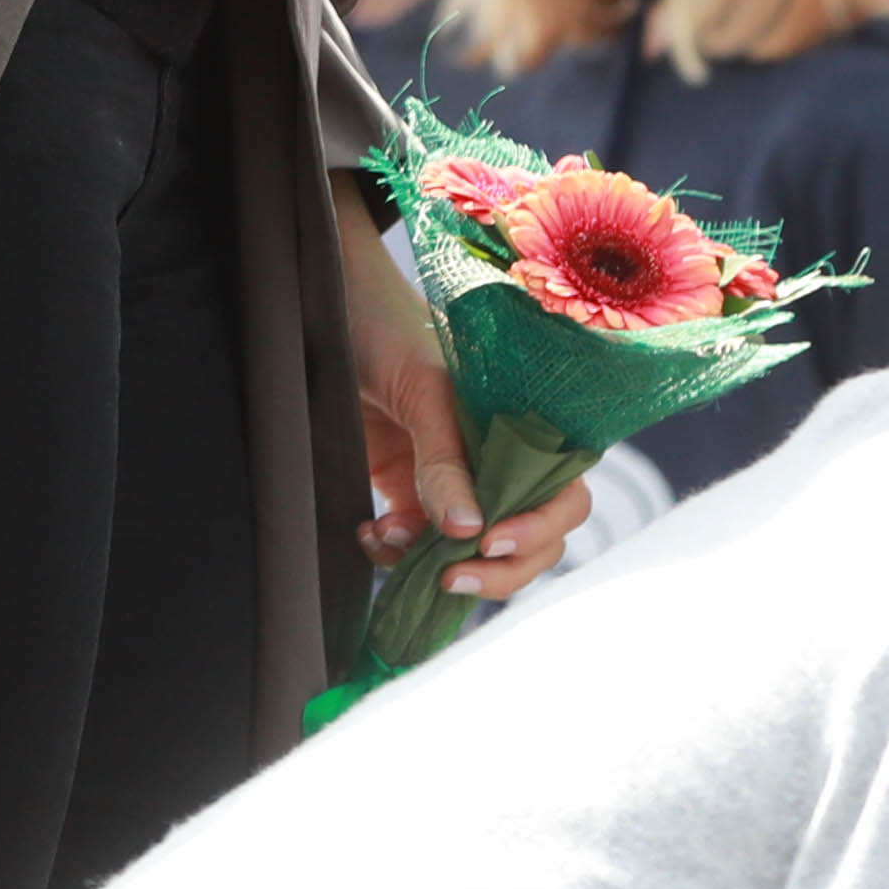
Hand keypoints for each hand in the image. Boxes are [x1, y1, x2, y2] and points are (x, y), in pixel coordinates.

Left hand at [344, 176, 592, 601]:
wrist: (325, 310)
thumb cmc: (390, 330)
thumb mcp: (425, 392)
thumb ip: (446, 462)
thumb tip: (468, 531)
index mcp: (527, 431)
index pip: (563, 498)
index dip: (539, 529)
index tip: (488, 541)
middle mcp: (500, 463)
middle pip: (533, 541)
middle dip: (499, 570)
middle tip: (450, 578)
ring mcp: (456, 484)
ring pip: (478, 554)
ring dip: (441, 566)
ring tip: (391, 542)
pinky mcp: (409, 496)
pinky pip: (419, 548)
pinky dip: (397, 554)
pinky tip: (371, 532)